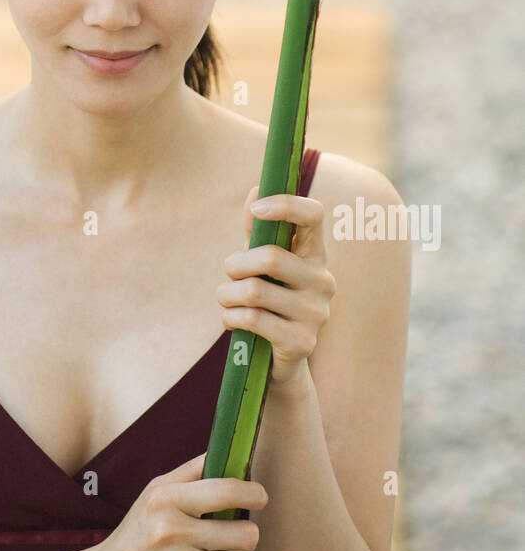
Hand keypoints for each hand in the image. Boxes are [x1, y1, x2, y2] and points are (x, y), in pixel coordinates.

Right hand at [78, 453, 266, 550]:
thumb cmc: (137, 533)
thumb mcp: (153, 494)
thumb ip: (190, 472)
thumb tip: (225, 451)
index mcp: (165, 500)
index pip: (226, 491)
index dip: (252, 493)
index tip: (259, 496)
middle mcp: (171, 533)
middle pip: (246, 533)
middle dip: (245, 534)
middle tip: (232, 534)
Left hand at [215, 184, 334, 389]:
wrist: (278, 360)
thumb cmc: (267, 298)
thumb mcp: (261, 262)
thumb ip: (257, 230)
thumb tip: (255, 190)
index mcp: (315, 254)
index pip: (314, 215)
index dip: (285, 204)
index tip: (257, 209)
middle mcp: (323, 280)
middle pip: (271, 257)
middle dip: (235, 265)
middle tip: (229, 274)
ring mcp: (316, 313)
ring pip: (255, 291)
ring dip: (227, 294)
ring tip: (226, 299)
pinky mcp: (302, 342)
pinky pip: (252, 319)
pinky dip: (230, 317)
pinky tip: (231, 320)